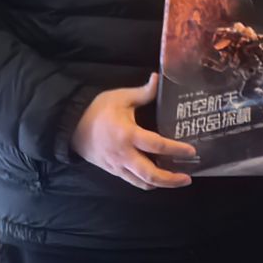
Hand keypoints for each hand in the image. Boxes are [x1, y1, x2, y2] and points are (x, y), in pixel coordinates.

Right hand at [70, 74, 196, 189]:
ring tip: (177, 181)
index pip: (157, 146)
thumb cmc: (96, 110)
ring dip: (161, 185)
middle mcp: (124, 154)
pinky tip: (157, 179)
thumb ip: (143, 92)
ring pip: (141, 182)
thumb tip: (159, 78)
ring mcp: (117, 166)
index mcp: (128, 135)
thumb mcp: (120, 97)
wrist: (70, 126)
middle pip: (150, 174)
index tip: (192, 151)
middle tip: (187, 178)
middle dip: (171, 179)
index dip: (176, 150)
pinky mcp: (112, 171)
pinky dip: (146, 183)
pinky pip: (132, 181)